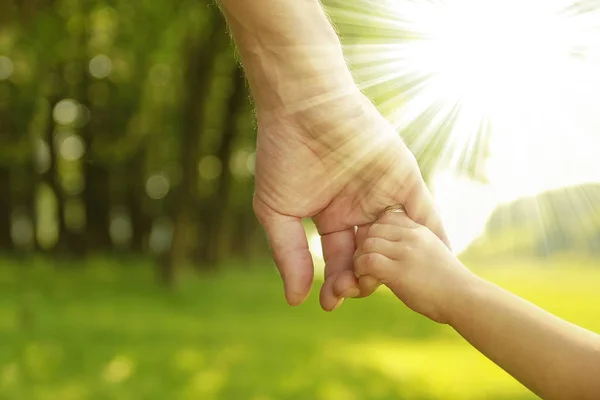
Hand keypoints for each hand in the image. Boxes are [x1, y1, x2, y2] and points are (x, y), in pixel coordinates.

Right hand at [253, 89, 450, 310]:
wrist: (304, 109)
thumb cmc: (284, 155)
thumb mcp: (278, 212)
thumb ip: (289, 254)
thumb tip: (295, 299)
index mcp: (331, 216)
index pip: (340, 258)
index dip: (336, 282)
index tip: (330, 304)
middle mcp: (360, 208)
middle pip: (370, 254)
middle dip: (364, 278)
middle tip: (355, 293)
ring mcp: (383, 194)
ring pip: (398, 239)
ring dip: (400, 264)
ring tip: (405, 290)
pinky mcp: (404, 178)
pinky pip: (424, 213)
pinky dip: (433, 236)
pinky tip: (438, 260)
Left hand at [354, 211, 472, 322]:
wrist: (466, 300)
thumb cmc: (450, 285)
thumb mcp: (433, 254)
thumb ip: (415, 248)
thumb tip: (395, 254)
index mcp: (420, 230)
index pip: (386, 217)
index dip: (376, 234)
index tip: (378, 251)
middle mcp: (412, 237)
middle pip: (372, 229)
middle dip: (364, 246)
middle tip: (368, 266)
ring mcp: (406, 252)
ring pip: (367, 244)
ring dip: (360, 261)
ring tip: (367, 275)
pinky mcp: (399, 271)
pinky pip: (367, 262)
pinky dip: (362, 272)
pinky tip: (369, 282)